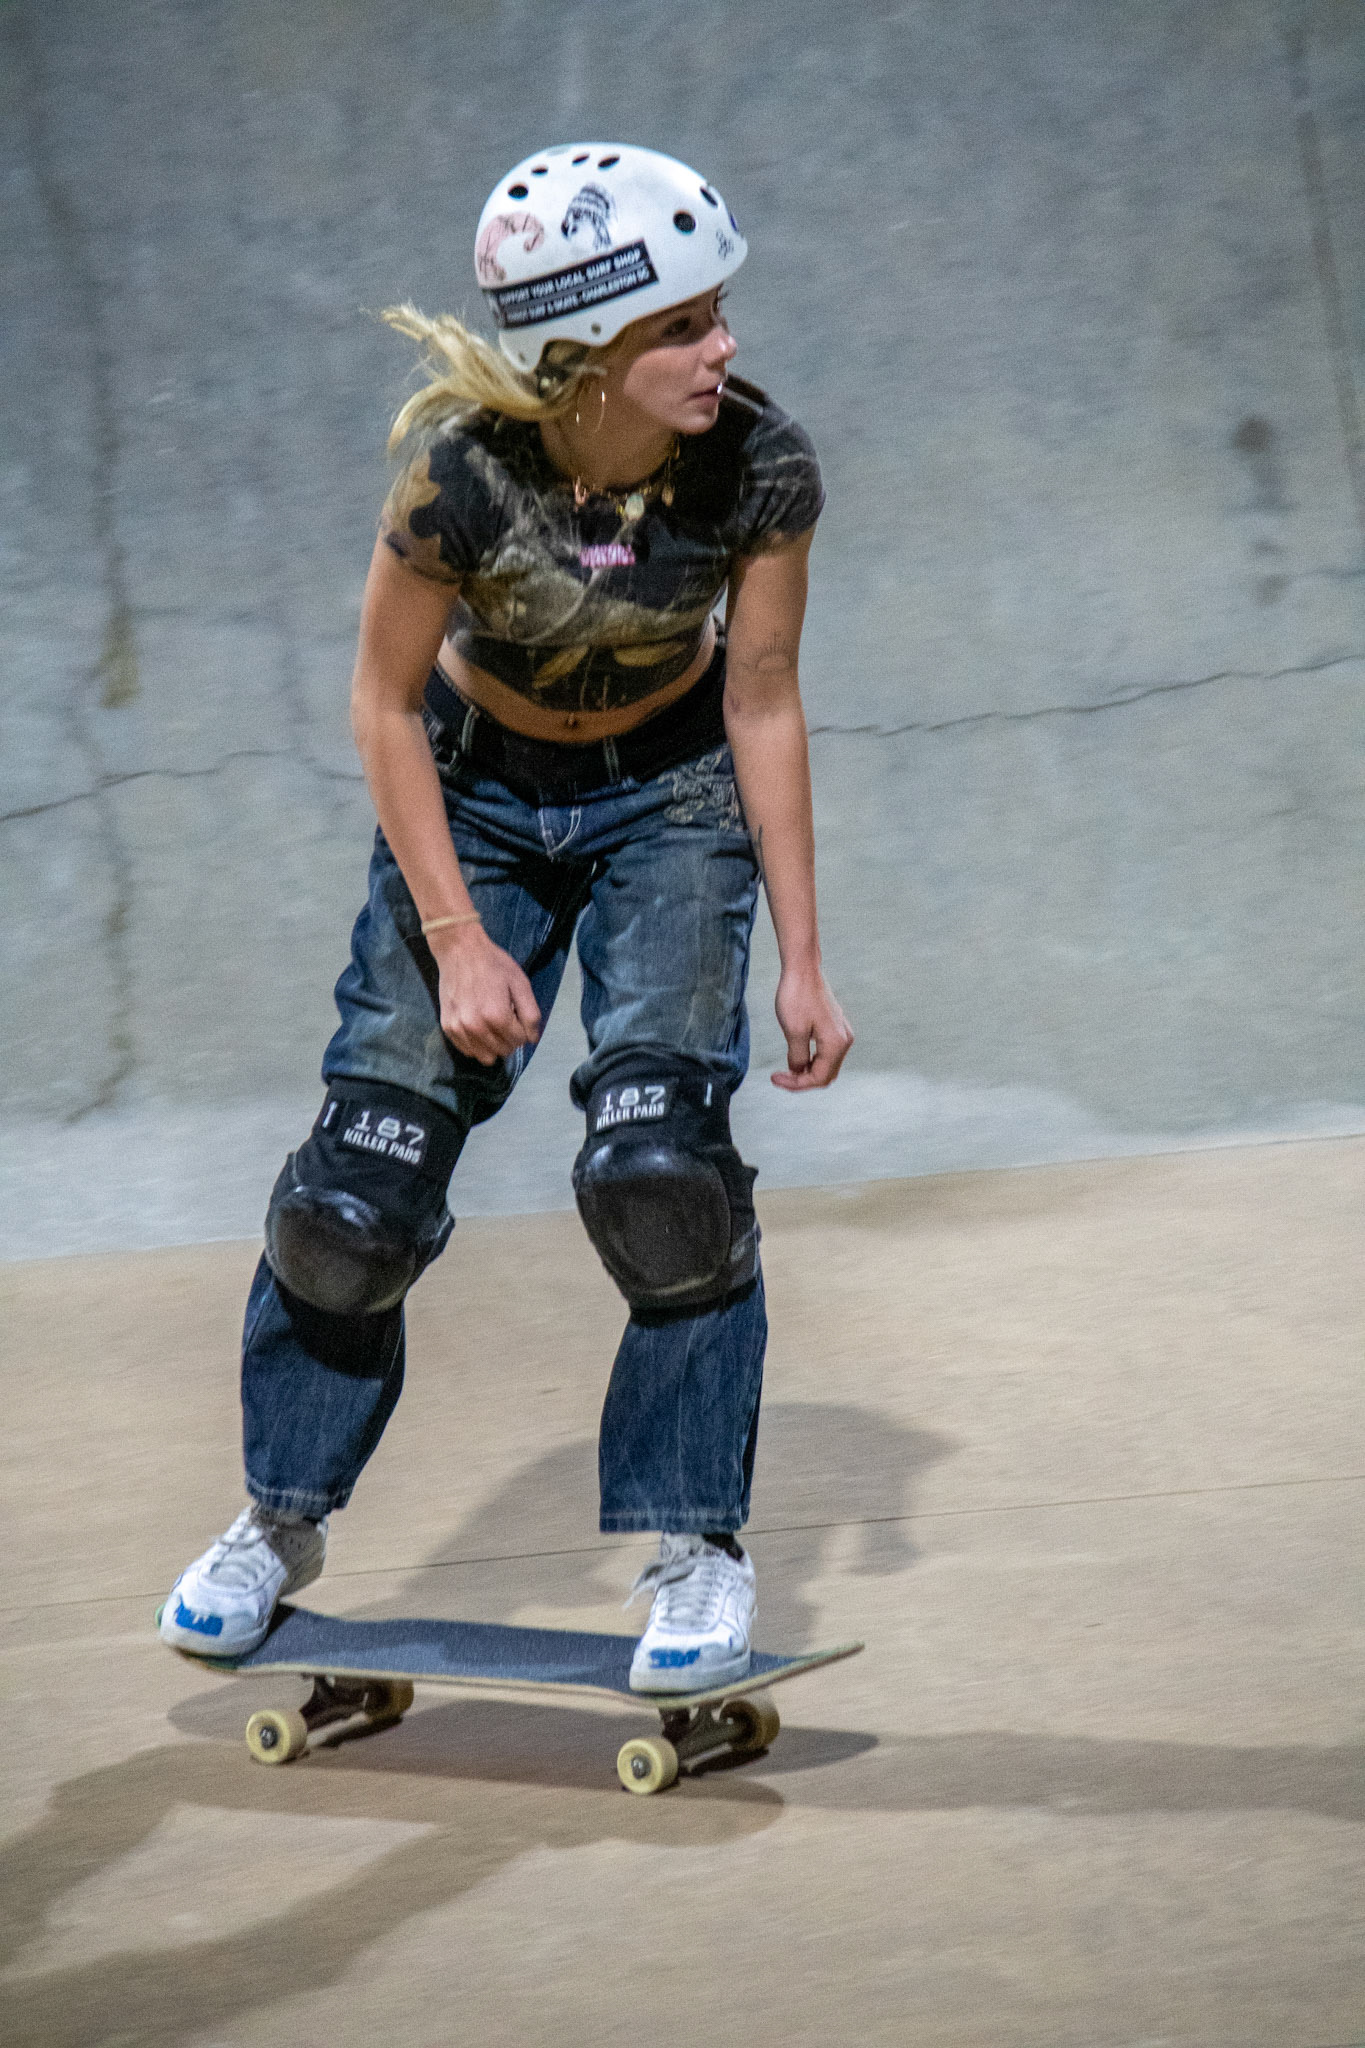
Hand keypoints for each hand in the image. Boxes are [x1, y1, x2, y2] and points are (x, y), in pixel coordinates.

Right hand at [431, 926, 540, 1065]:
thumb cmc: (493, 964)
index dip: (523, 1028)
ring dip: (494, 1044)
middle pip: (504, 1050)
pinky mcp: (448, 1027)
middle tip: (505, 1016)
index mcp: (497, 1016)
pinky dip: (477, 1044)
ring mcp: (459, 1028)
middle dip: (509, 1037)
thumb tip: (532, 1038)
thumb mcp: (520, 983)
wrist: (460, 950)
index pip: (520, 1040)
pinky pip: (468, 1051)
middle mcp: (476, 1027)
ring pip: (486, 1056)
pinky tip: (478, 1026)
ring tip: (491, 1023)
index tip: (516, 1013)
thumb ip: (530, 1014)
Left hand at [772, 965, 852, 1090]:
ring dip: (807, 1072)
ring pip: (826, 1066)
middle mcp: (844, 1041)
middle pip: (825, 1075)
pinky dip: (811, 1060)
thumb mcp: (793, 1031)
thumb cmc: (797, 996)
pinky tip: (795, 1058)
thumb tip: (799, 1071)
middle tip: (779, 1077)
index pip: (819, 1078)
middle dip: (802, 1080)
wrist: (803, 970)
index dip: (796, 1084)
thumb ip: (798, 1057)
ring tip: (786, 1070)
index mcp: (836, 1043)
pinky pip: (825, 1054)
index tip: (775, 1078)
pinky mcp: (835, 1028)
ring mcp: (841, 1034)